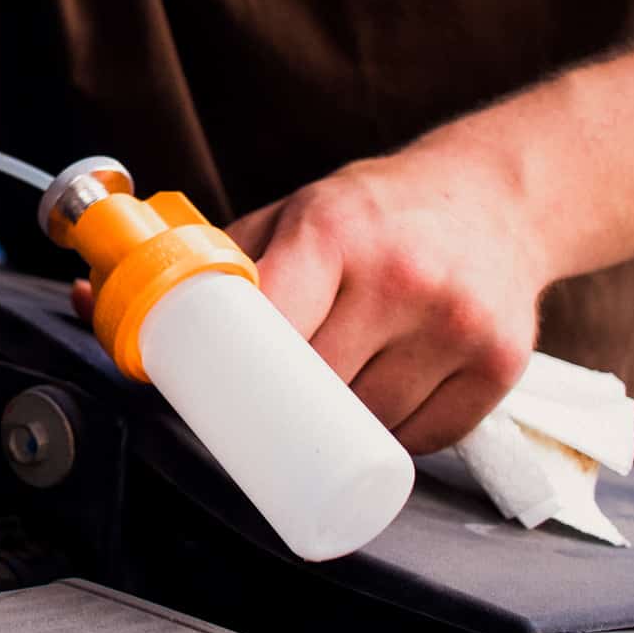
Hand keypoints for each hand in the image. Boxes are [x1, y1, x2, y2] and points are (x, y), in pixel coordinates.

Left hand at [223, 146, 548, 453]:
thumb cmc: (379, 213)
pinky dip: (399, 435)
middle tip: (280, 393)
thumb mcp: (299, 211)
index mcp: (334, 229)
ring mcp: (457, 322)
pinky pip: (427, 436)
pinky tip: (392, 396)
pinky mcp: (500, 361)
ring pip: (371, 423)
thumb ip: (231, 261)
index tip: (226, 394)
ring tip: (342, 384)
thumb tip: (133, 311)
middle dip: (291, 401)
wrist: (496, 196)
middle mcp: (401, 274)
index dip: (242, 371)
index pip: (272, 325)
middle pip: (318, 386)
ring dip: (345, 428)